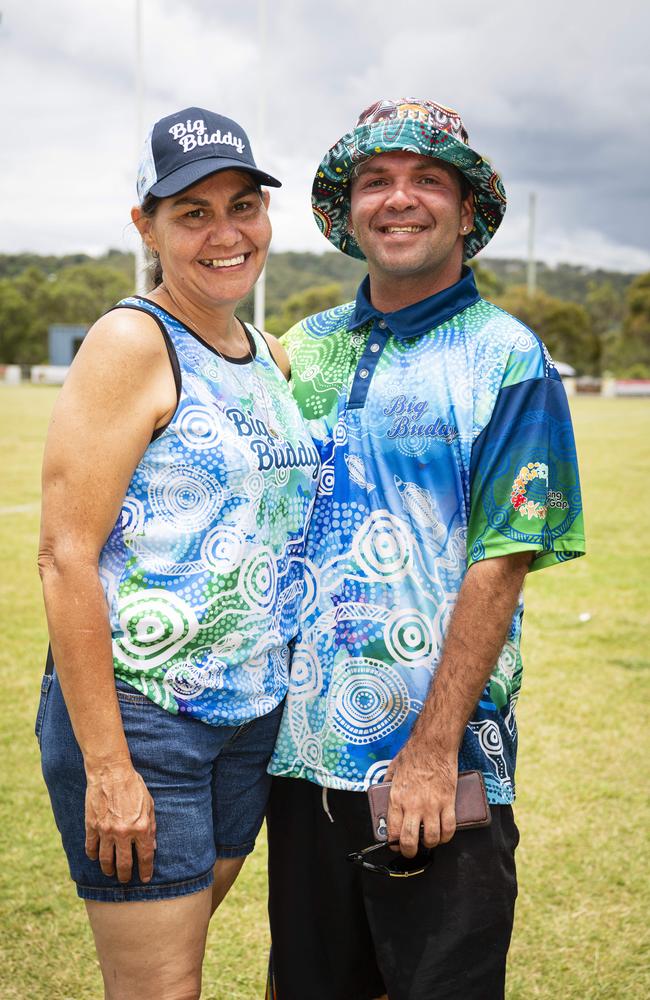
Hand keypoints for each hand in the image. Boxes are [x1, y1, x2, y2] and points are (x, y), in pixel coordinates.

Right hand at [84, 761, 156, 882]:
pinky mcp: (92, 826)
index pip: (145, 856)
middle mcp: (123, 832)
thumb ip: (151, 827)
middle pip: (124, 864)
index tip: (145, 878)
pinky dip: (93, 855)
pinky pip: (91, 848)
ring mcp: (106, 831)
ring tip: (111, 873)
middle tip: (125, 879)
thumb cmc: (133, 786)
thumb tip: (152, 847)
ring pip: (106, 860)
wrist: (111, 772)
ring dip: (109, 870)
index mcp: (141, 827)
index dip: (146, 870)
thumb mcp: (149, 805)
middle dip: (125, 876)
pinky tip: (96, 858)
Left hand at [384, 741, 456, 857]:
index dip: (394, 844)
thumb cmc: (414, 753)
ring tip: (428, 841)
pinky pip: (449, 828)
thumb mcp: (393, 768)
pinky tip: (443, 835)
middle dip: (409, 851)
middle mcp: (413, 805)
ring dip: (430, 844)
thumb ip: (387, 782)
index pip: (393, 831)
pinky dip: (446, 836)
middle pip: (410, 841)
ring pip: (431, 838)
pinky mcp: (448, 802)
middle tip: (411, 850)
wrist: (433, 744)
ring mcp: (432, 805)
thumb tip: (383, 788)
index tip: (395, 844)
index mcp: (397, 798)